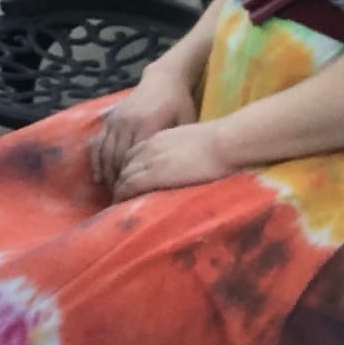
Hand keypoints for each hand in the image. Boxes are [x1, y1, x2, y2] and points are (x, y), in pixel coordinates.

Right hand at [90, 67, 197, 189]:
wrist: (164, 79)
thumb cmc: (180, 105)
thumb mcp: (185, 124)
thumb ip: (173, 147)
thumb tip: (172, 177)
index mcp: (147, 127)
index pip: (134, 162)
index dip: (131, 183)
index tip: (131, 201)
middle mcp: (127, 124)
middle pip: (116, 161)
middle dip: (116, 184)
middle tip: (118, 204)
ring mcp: (115, 120)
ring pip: (105, 154)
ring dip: (105, 175)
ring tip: (110, 194)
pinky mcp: (109, 118)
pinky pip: (97, 143)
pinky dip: (95, 162)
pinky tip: (97, 177)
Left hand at [111, 121, 236, 200]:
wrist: (224, 143)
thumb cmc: (219, 144)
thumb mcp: (191, 144)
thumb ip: (180, 154)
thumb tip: (183, 166)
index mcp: (158, 139)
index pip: (132, 155)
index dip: (128, 170)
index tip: (129, 183)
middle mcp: (148, 148)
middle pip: (123, 166)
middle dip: (120, 181)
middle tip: (120, 197)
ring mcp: (149, 161)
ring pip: (123, 176)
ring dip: (120, 190)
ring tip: (119, 204)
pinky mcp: (153, 175)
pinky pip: (129, 186)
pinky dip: (122, 195)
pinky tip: (120, 204)